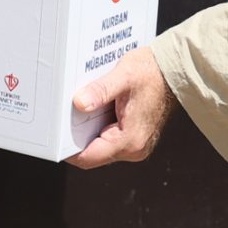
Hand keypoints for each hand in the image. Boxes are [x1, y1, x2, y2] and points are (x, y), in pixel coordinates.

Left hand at [66, 46, 175, 167]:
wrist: (172, 71)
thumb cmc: (152, 72)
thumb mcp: (123, 76)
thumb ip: (100, 90)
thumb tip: (79, 103)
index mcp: (130, 140)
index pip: (89, 157)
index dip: (69, 149)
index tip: (54, 136)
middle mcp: (134, 149)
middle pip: (93, 153)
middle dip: (76, 137)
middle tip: (62, 118)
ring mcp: (135, 145)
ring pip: (100, 146)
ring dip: (88, 130)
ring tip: (79, 110)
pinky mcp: (134, 137)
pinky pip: (109, 138)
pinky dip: (98, 126)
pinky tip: (94, 109)